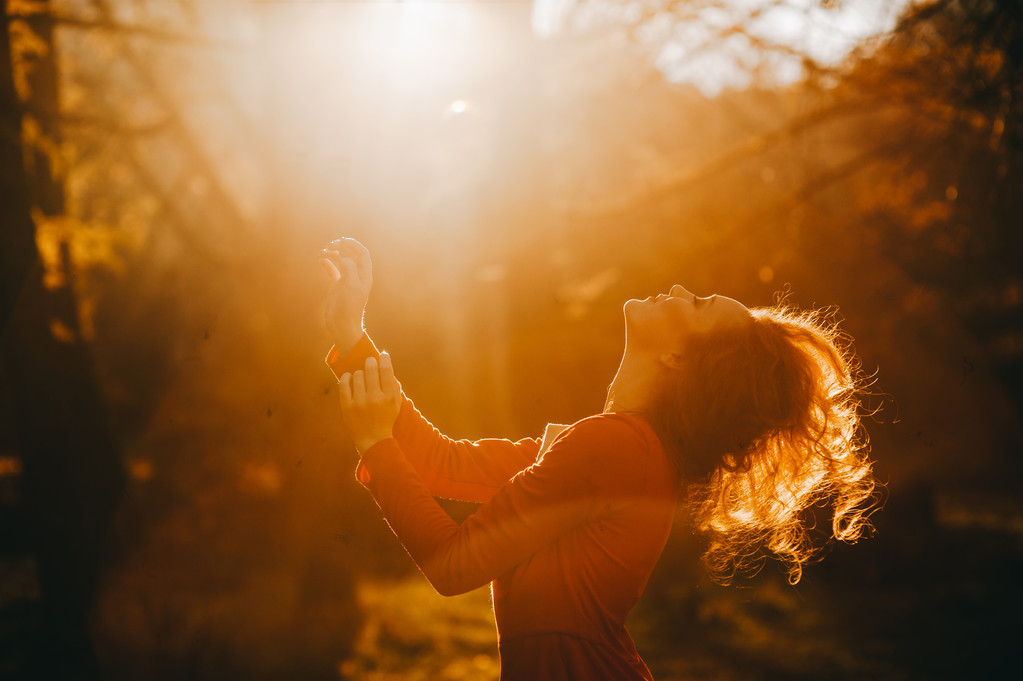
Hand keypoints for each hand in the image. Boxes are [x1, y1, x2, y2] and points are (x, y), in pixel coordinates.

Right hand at [320, 237, 372, 352]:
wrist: (342, 325)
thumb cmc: (349, 308)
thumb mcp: (352, 287)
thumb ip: (349, 269)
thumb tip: (343, 255)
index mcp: (365, 275)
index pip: (362, 254)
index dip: (354, 244)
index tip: (342, 240)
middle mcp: (357, 276)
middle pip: (352, 254)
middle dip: (342, 247)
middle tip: (330, 245)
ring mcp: (347, 280)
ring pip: (341, 260)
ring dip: (333, 253)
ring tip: (323, 251)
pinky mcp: (337, 286)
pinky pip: (333, 270)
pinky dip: (327, 263)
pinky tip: (321, 259)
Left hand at [338, 353, 401, 454]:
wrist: (373, 440)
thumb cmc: (386, 419)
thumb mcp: (396, 404)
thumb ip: (394, 386)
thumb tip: (387, 365)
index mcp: (389, 397)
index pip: (386, 371)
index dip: (384, 359)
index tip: (382, 354)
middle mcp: (375, 399)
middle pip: (370, 369)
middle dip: (370, 362)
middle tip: (369, 361)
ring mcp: (360, 403)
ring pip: (356, 375)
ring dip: (359, 372)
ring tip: (360, 376)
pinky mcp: (347, 407)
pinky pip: (344, 384)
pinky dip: (346, 377)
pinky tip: (349, 377)